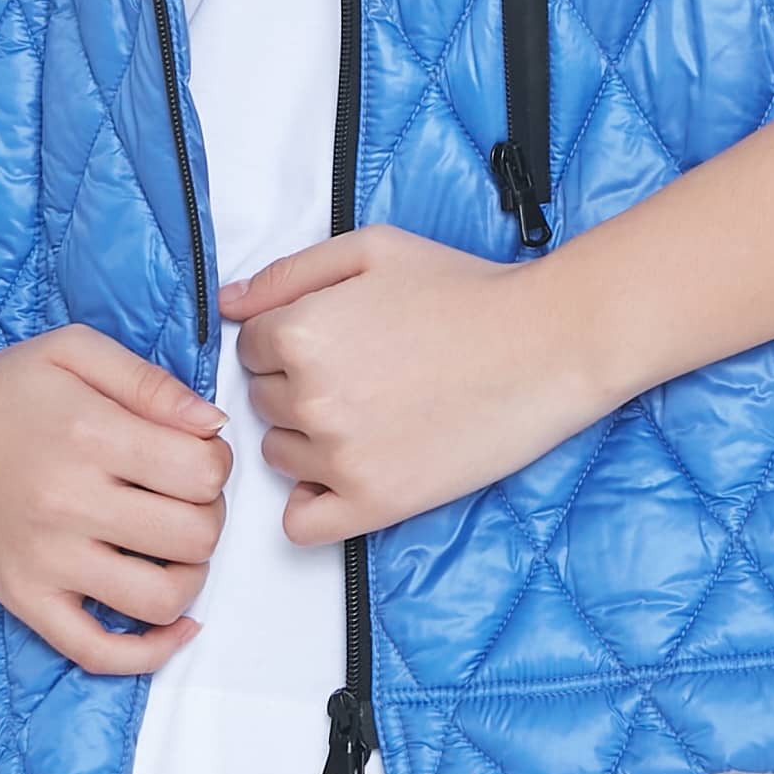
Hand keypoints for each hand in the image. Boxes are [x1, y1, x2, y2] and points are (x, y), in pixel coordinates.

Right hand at [0, 324, 233, 675]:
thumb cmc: (1, 387)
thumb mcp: (76, 350)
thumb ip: (150, 382)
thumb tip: (214, 424)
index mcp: (91, 436)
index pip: (202, 472)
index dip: (218, 463)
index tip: (198, 454)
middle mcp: (69, 504)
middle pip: (194, 536)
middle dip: (211, 515)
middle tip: (187, 497)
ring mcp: (45, 560)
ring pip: (161, 599)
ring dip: (192, 576)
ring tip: (176, 548)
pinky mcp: (24, 599)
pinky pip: (97, 651)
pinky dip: (149, 651)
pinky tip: (174, 625)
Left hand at [221, 226, 608, 544]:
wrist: (545, 344)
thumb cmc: (464, 290)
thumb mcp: (374, 249)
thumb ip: (290, 273)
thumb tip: (228, 304)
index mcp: (301, 331)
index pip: (249, 347)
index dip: (289, 337)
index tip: (337, 338)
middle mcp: (309, 398)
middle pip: (262, 400)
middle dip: (298, 385)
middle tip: (363, 372)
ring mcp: (339, 458)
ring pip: (280, 456)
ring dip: (308, 439)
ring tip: (371, 413)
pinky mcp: (374, 504)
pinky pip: (302, 524)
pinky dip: (313, 504)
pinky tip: (347, 474)